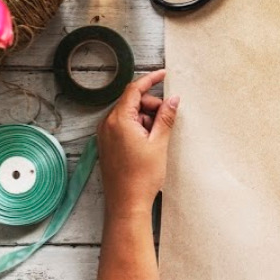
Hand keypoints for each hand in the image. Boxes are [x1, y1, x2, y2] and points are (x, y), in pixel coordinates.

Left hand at [96, 69, 179, 219]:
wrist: (126, 204)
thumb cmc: (141, 176)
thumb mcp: (159, 143)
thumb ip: (165, 117)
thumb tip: (173, 99)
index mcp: (119, 120)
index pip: (134, 89)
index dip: (150, 80)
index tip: (164, 75)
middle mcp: (108, 124)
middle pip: (132, 102)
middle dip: (152, 106)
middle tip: (168, 119)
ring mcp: (105, 135)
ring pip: (130, 115)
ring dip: (146, 119)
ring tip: (158, 138)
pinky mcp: (107, 145)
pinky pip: (124, 127)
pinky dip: (138, 128)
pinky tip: (149, 142)